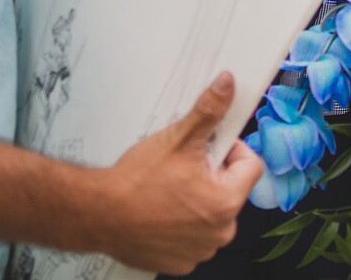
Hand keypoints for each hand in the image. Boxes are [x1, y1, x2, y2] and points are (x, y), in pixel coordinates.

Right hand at [90, 73, 261, 273]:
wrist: (98, 214)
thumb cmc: (135, 183)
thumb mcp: (178, 139)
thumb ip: (209, 111)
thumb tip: (227, 88)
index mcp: (226, 201)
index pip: (251, 166)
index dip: (232, 150)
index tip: (211, 149)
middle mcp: (219, 232)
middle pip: (232, 190)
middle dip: (213, 176)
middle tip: (184, 170)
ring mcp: (201, 250)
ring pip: (213, 215)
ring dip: (199, 202)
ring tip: (170, 191)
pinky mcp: (182, 262)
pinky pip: (194, 237)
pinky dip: (183, 225)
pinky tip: (162, 213)